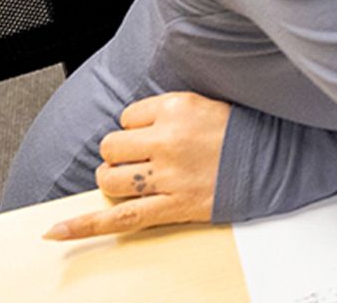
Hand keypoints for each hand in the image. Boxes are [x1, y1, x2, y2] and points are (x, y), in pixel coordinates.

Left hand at [44, 91, 232, 240]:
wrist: (280, 161)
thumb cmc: (247, 133)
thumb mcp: (207, 104)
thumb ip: (169, 111)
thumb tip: (132, 126)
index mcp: (178, 107)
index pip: (127, 116)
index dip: (138, 128)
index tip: (156, 133)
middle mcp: (169, 139)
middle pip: (112, 146)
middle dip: (122, 154)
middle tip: (146, 158)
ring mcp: (169, 175)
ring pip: (110, 179)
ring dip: (117, 180)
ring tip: (139, 180)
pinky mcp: (173, 204)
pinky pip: (120, 218)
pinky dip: (84, 227)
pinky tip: (57, 232)